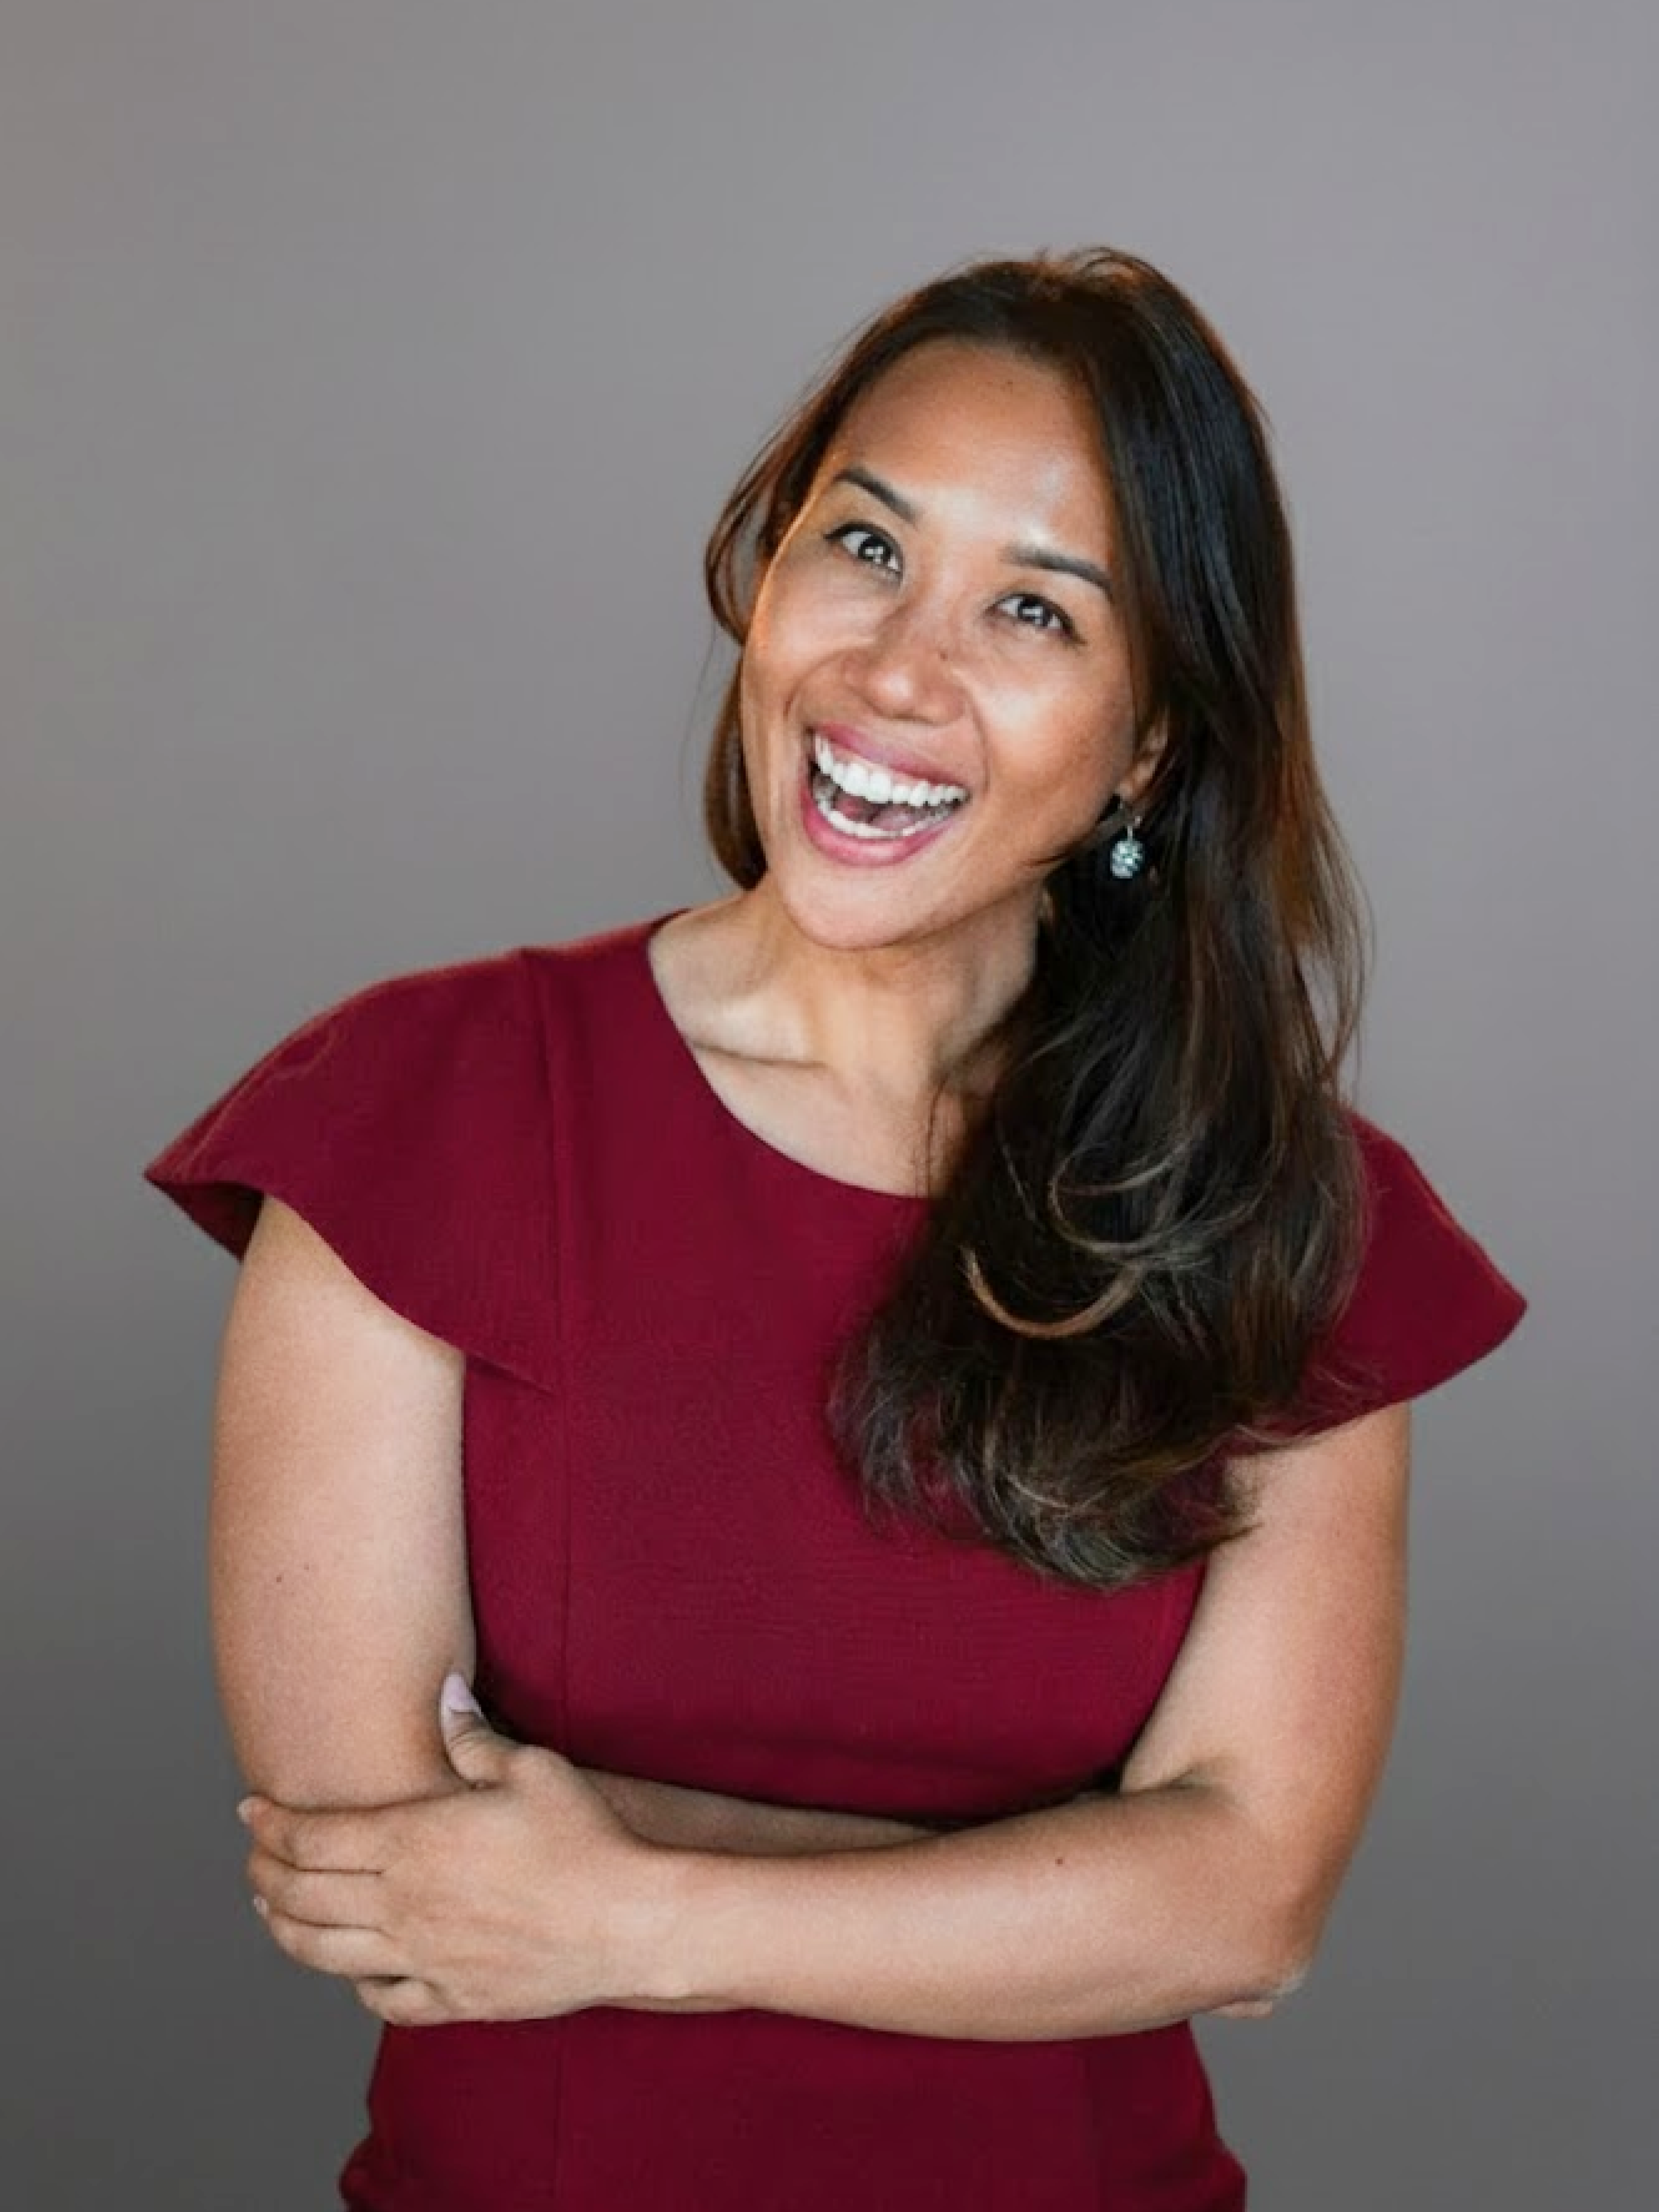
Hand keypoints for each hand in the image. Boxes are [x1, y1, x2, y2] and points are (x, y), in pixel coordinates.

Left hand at [239, 1675, 666, 2026]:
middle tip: (253, 1859)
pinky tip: (354, 1971)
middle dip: (265, 1875)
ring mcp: (423, 1957)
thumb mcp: (531, 1769)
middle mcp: (403, 1904)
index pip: (313, 1837)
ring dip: (286, 1931)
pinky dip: (357, 1985)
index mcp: (413, 1843)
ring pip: (325, 1953)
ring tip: (272, 1912)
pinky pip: (384, 1999)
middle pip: (302, 1895)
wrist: (625, 1921)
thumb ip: (474, 1736)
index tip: (249, 1812)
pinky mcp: (453, 1996)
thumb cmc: (581, 1838)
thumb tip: (445, 1692)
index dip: (271, 1825)